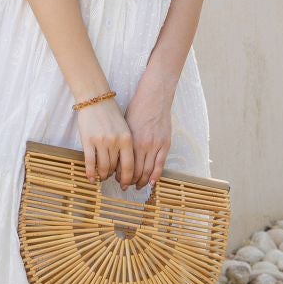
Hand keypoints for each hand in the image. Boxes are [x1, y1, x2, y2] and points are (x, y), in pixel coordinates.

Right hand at [75, 97, 135, 186]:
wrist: (95, 99)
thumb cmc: (110, 114)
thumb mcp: (124, 128)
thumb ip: (125, 146)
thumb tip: (124, 166)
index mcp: (127, 139)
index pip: (129, 165)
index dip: (128, 178)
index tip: (126, 185)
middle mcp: (115, 142)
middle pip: (115, 168)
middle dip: (113, 176)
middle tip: (111, 179)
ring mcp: (101, 142)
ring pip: (103, 167)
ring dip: (102, 175)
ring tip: (101, 177)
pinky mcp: (88, 141)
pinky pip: (90, 162)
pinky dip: (90, 172)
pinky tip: (90, 178)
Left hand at [124, 70, 174, 188]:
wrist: (154, 96)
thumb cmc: (137, 108)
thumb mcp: (125, 125)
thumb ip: (123, 142)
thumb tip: (117, 157)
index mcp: (130, 141)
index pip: (124, 166)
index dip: (120, 175)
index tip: (117, 179)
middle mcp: (143, 145)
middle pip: (136, 171)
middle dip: (129, 181)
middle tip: (125, 185)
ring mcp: (156, 145)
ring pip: (148, 171)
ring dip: (142, 181)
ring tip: (137, 186)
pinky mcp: (165, 144)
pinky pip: (160, 165)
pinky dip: (155, 176)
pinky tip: (151, 183)